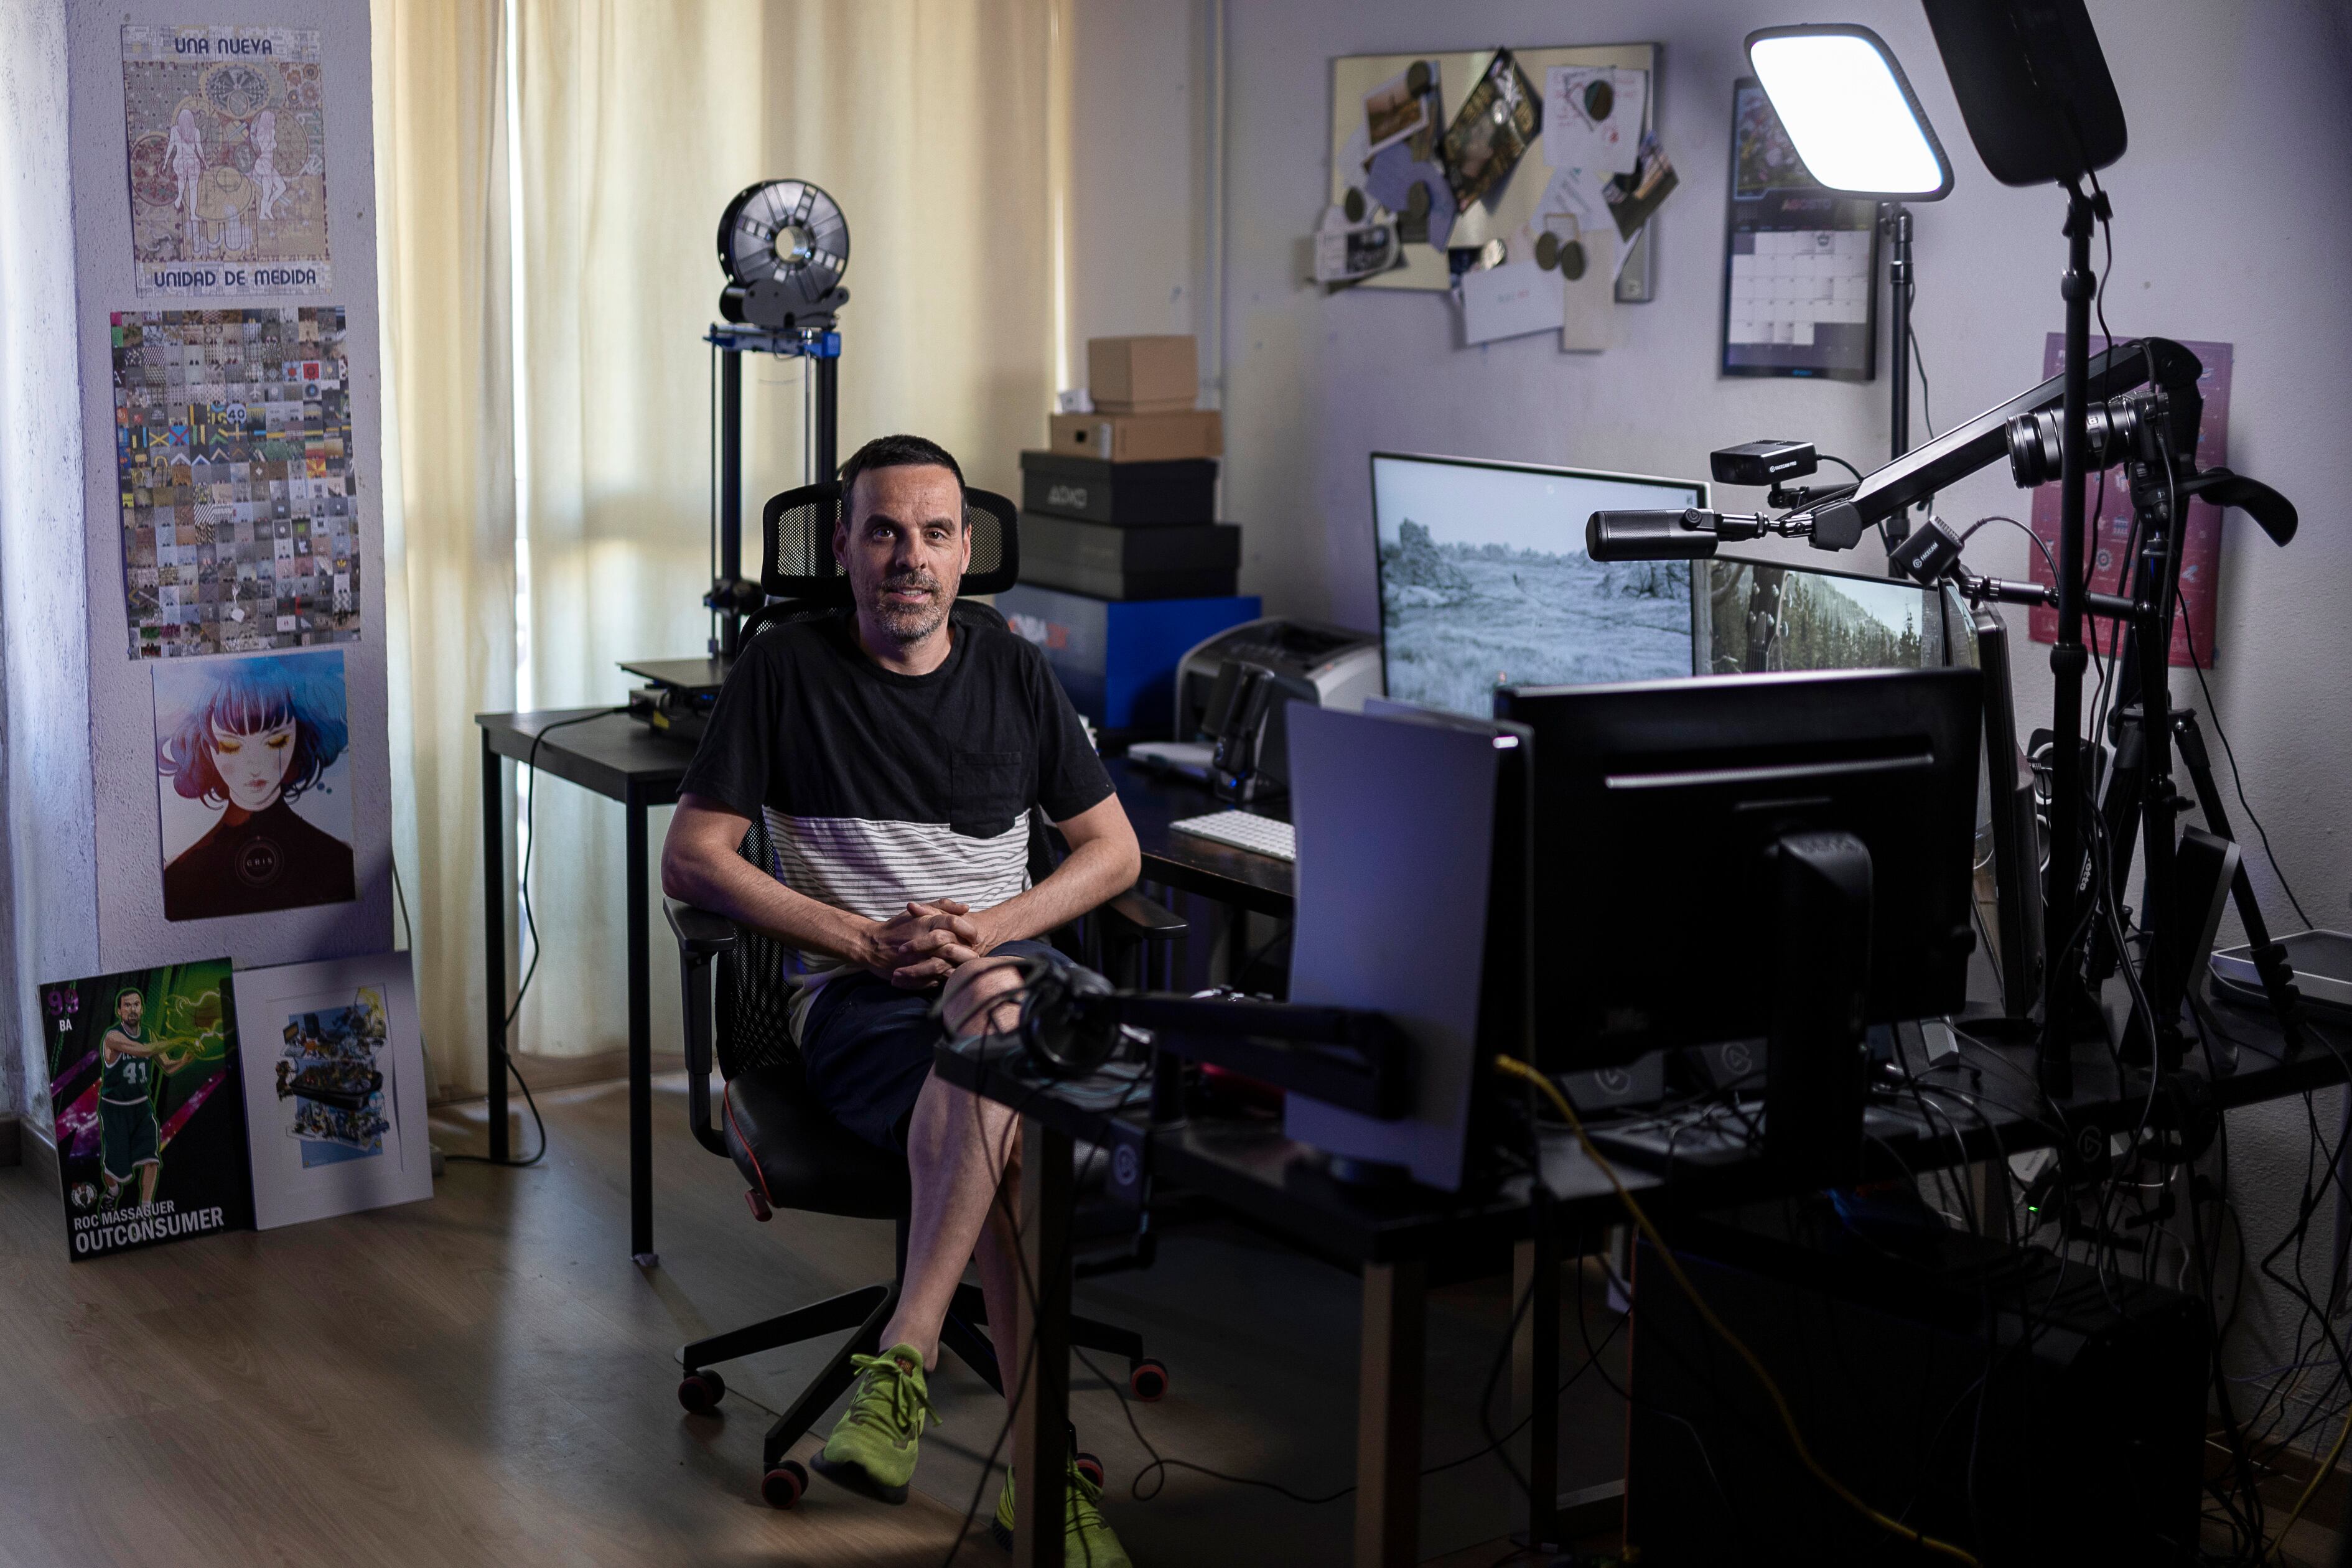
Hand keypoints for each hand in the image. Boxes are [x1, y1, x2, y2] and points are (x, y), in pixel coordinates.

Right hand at [863, 900, 980, 985]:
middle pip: (956, 949)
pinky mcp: (916, 975)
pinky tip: (950, 976)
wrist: (872, 945)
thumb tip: (966, 908)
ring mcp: (920, 960)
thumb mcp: (918, 911)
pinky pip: (937, 980)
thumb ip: (942, 907)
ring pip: (949, 967)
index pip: (956, 924)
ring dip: (959, 968)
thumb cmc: (897, 927)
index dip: (970, 931)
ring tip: (964, 967)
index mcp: (928, 922)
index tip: (975, 937)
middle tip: (974, 955)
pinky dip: (946, 979)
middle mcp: (925, 941)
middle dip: (969, 953)